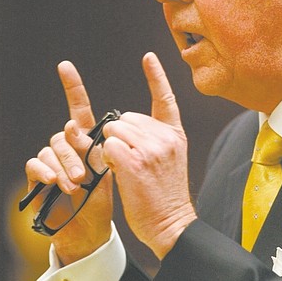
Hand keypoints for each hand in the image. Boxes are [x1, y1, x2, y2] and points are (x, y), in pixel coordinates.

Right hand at [25, 61, 112, 264]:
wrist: (89, 229)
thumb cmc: (101, 198)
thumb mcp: (106, 171)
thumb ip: (95, 148)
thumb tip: (76, 129)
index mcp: (85, 139)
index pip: (78, 108)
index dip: (72, 87)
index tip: (65, 66)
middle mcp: (66, 146)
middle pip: (64, 134)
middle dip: (74, 153)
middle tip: (84, 176)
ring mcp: (51, 160)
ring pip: (51, 149)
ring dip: (64, 167)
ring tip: (75, 187)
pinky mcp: (37, 176)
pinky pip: (35, 164)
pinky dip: (45, 171)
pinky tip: (54, 182)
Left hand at [102, 52, 196, 259]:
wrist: (172, 224)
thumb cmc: (164, 196)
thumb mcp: (169, 160)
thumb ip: (152, 139)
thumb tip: (123, 126)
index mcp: (175, 135)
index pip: (165, 98)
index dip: (155, 76)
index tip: (148, 57)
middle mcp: (165, 137)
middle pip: (125, 118)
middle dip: (119, 136)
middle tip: (130, 162)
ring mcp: (150, 147)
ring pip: (113, 130)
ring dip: (111, 147)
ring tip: (126, 169)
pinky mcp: (133, 160)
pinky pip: (107, 146)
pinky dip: (107, 158)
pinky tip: (120, 173)